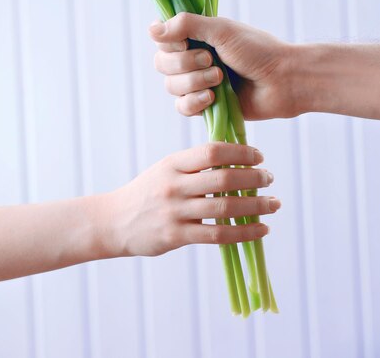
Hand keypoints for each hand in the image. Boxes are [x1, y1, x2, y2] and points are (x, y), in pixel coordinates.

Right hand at [106, 142, 279, 256]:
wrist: (114, 221)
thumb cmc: (147, 192)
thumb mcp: (165, 169)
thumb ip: (194, 165)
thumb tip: (235, 161)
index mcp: (173, 164)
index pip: (212, 151)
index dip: (240, 152)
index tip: (258, 156)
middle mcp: (174, 185)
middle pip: (222, 178)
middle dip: (253, 178)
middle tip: (270, 178)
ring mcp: (175, 212)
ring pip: (224, 207)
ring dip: (256, 205)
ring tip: (273, 204)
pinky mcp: (177, 236)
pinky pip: (218, 234)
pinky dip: (244, 232)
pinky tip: (261, 229)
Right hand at [149, 12, 294, 119]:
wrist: (283, 80)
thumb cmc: (258, 50)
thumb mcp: (221, 30)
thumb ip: (186, 25)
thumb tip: (152, 29)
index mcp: (196, 36)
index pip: (162, 40)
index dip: (170, 43)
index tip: (186, 42)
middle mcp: (193, 58)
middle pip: (162, 64)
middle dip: (184, 64)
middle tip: (212, 60)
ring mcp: (198, 82)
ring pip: (171, 86)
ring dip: (194, 82)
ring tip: (219, 79)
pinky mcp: (205, 105)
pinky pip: (182, 107)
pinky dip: (195, 102)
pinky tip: (213, 98)